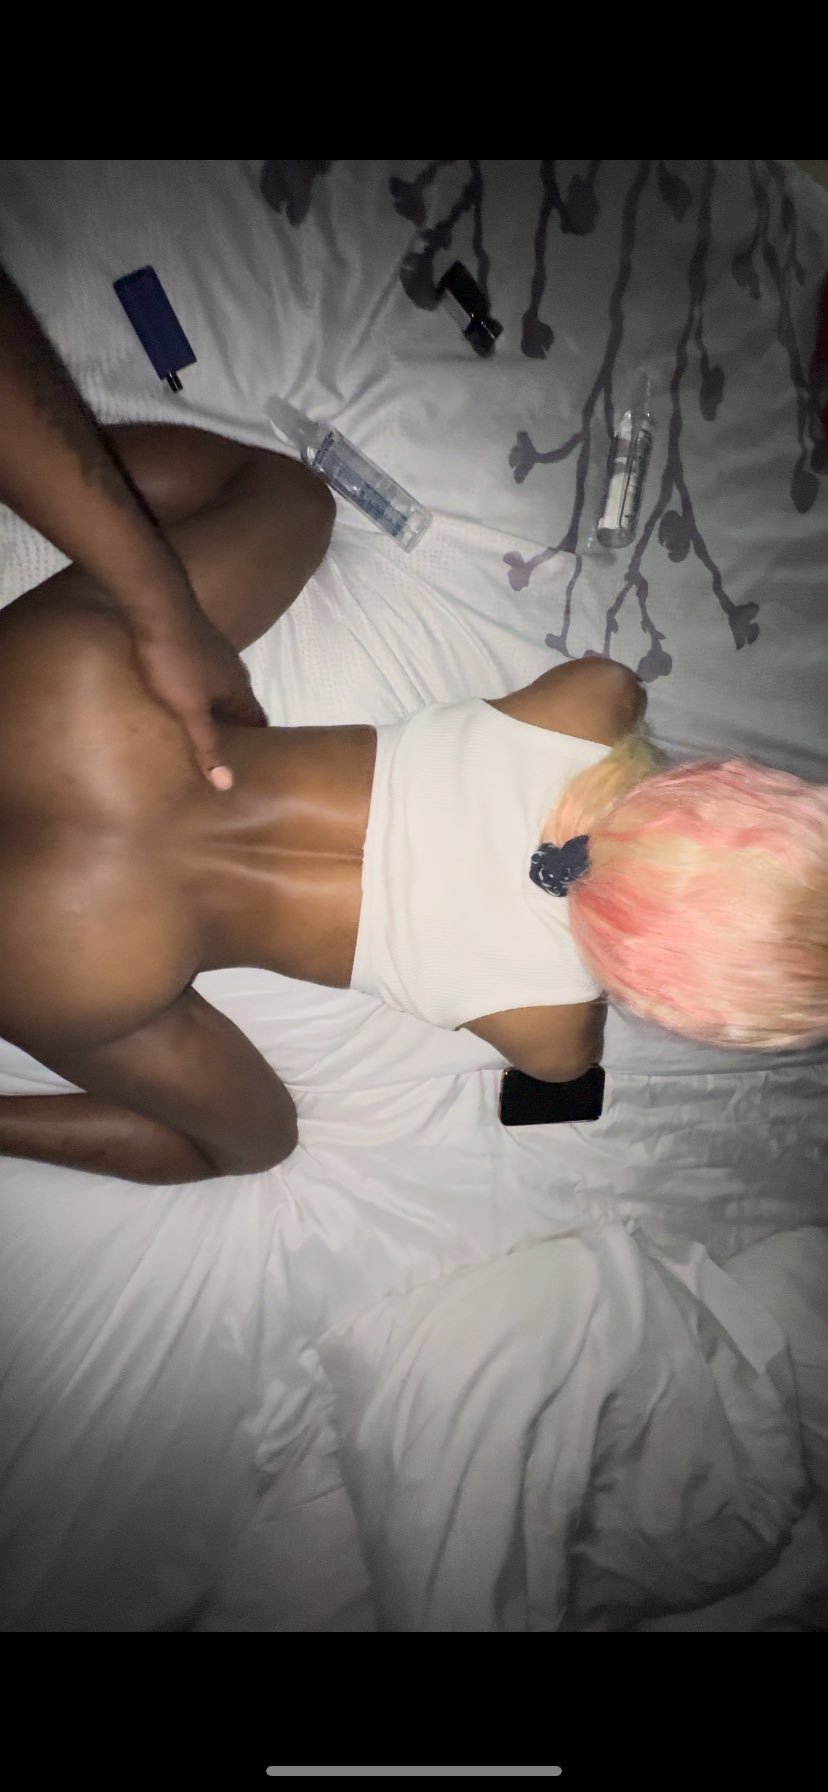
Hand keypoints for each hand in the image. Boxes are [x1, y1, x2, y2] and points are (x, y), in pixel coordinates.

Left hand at [133, 605, 266, 788]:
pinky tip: (181, 698)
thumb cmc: (175, 660)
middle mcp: (234, 672)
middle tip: (224, 754)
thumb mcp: (189, 710)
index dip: (256, 745)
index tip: (250, 765)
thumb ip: (208, 746)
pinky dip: (199, 692)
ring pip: (221, 690)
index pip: (258, 723)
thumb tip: (228, 784)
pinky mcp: (195, 642)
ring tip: (201, 731)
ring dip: (216, 710)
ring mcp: (215, 654)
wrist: (156, 603)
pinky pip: (203, 675)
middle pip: (241, 707)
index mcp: (239, 690)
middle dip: (235, 730)